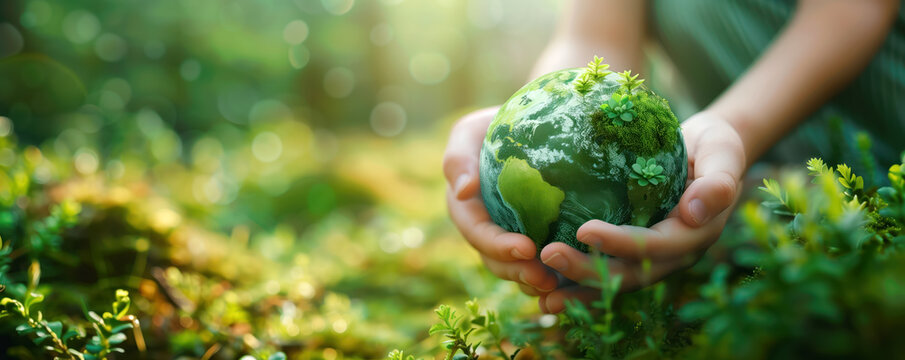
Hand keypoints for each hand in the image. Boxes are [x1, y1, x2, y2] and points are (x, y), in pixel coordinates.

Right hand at [443, 107, 559, 295]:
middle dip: (518, 272)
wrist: (525, 126)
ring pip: (516, 269)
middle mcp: (485, 230)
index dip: (499, 246)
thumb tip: (463, 191)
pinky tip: (572, 281)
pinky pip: (538, 263)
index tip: (526, 249)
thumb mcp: (469, 132)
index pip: (478, 233)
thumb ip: (458, 159)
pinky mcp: (534, 238)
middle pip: (496, 261)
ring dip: (534, 280)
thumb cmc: (493, 126)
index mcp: (466, 209)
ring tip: (558, 286)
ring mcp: (508, 237)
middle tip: (546, 279)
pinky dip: (552, 275)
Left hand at [537, 111, 746, 312]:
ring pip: (613, 283)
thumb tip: (695, 211)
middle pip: (629, 273)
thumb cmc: (713, 148)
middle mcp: (672, 256)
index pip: (655, 244)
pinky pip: (605, 276)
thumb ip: (718, 181)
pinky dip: (577, 287)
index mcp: (693, 234)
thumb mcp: (722, 153)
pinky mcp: (633, 257)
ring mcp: (653, 261)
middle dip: (588, 271)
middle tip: (548, 255)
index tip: (584, 231)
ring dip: (577, 289)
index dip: (621, 242)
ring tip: (540, 294)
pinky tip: (545, 293)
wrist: (708, 156)